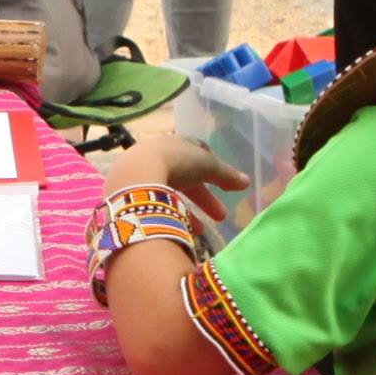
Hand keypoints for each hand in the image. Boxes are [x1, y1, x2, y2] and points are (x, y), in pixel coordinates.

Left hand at [126, 136, 249, 222]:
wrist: (135, 177)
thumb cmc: (177, 163)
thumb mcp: (207, 166)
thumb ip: (227, 175)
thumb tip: (247, 182)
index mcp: (175, 143)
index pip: (197, 153)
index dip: (212, 168)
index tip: (223, 183)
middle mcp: (156, 156)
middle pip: (185, 178)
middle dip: (205, 198)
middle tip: (222, 216)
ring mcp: (140, 174)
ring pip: (169, 193)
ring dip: (188, 212)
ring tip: (202, 231)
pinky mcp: (128, 193)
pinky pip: (154, 203)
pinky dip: (169, 215)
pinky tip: (179, 229)